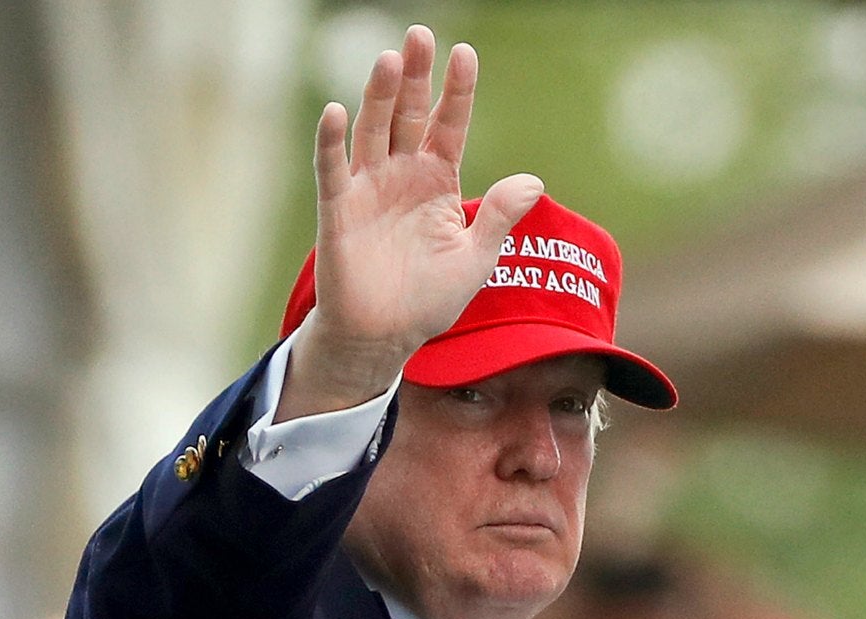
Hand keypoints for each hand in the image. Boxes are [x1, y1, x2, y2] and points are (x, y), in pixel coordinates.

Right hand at [277, 26, 542, 420]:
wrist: (385, 338)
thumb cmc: (429, 300)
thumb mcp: (475, 258)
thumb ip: (498, 217)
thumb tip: (534, 181)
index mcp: (438, 182)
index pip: (449, 125)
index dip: (457, 92)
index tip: (465, 54)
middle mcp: (401, 175)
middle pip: (410, 114)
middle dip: (416, 77)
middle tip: (420, 35)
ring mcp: (368, 188)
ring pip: (373, 130)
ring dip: (380, 96)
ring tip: (390, 60)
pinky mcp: (338, 210)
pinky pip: (333, 169)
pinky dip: (331, 141)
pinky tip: (336, 111)